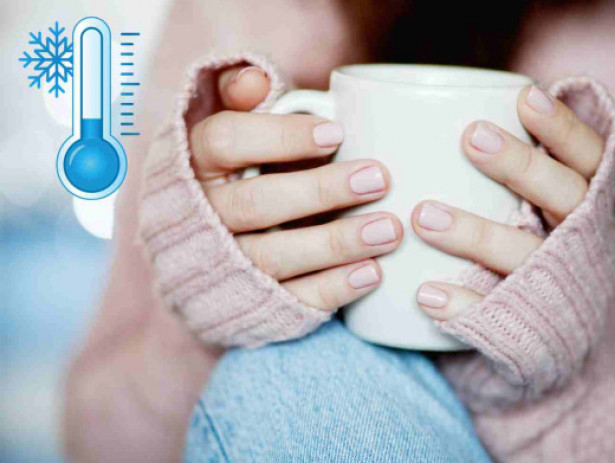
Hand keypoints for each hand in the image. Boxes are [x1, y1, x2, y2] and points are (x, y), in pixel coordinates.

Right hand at [65, 65, 401, 462]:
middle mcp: (201, 217)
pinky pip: (290, 301)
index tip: (337, 133)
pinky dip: (333, 289)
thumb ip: (243, 99)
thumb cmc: (240, 174)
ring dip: (335, 244)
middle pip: (254, 204)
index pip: (224, 142)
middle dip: (319, 191)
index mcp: (194, 164)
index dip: (280, 137)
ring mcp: (223, 266)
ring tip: (389, 230)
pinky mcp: (248, 305)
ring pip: (273, 258)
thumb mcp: (235, 131)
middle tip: (379, 178)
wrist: (208, 255)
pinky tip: (373, 274)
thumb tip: (259, 78)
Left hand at [412, 85, 603, 319]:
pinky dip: (463, 305)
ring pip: (524, 255)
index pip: (588, 157)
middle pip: (563, 197)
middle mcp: (581, 240)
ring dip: (475, 234)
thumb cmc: (532, 251)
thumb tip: (471, 104)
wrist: (556, 342)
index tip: (524, 96)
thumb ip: (521, 168)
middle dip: (521, 166)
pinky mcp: (534, 331)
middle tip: (471, 138)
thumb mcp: (543, 209)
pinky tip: (425, 293)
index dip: (563, 128)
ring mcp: (558, 287)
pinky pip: (497, 315)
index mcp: (587, 203)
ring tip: (422, 216)